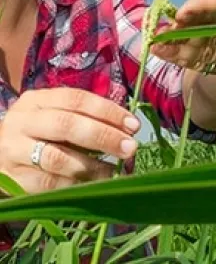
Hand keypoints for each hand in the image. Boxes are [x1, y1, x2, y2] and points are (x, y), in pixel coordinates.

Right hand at [0, 88, 140, 194]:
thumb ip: (86, 117)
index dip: (108, 112)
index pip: (78, 100)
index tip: (133, 125)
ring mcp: (13, 151)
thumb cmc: (40, 132)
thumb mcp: (56, 115)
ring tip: (116, 171)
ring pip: (57, 158)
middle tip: (130, 147)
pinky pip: (49, 185)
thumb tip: (128, 128)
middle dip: (104, 136)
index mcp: (38, 100)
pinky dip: (76, 185)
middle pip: (67, 126)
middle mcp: (23, 122)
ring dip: (93, 166)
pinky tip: (95, 185)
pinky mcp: (12, 180)